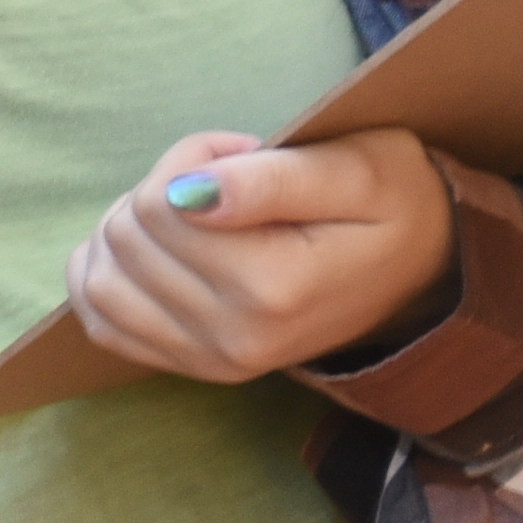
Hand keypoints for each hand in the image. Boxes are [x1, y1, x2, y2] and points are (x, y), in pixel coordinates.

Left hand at [62, 131, 458, 385]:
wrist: (422, 274)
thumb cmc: (392, 205)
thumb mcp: (355, 171)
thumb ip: (270, 179)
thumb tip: (187, 193)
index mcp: (274, 289)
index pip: (159, 203)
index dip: (194, 156)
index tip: (246, 155)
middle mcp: (236, 340)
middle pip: (126, 236)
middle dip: (165, 186)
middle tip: (228, 181)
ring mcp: (211, 362)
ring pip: (100, 278)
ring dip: (131, 227)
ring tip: (195, 214)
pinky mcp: (192, 367)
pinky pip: (103, 321)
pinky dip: (109, 274)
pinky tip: (155, 251)